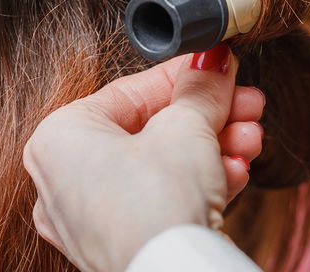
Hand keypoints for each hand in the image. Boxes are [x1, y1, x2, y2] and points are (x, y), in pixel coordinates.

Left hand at [24, 44, 264, 271]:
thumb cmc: (158, 205)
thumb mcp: (187, 127)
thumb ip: (201, 89)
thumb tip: (214, 63)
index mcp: (59, 137)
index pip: (131, 92)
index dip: (185, 76)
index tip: (218, 68)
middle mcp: (62, 179)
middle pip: (150, 129)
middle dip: (208, 117)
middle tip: (245, 104)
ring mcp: (87, 219)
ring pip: (158, 166)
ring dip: (212, 148)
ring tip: (250, 140)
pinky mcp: (116, 246)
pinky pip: (157, 201)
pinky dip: (195, 184)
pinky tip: (235, 174)